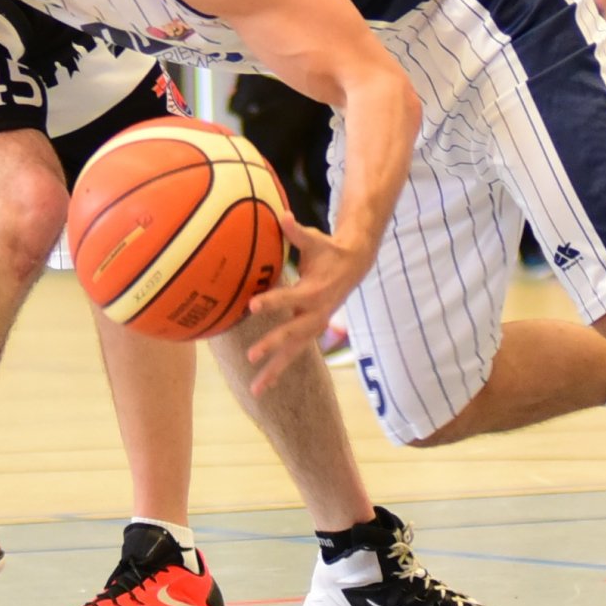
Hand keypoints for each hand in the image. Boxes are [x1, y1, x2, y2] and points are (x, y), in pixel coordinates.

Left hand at [242, 212, 369, 395]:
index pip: (290, 298)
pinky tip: (262, 386)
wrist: (354, 267)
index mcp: (314, 291)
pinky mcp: (310, 332)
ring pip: (293, 352)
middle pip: (292, 333)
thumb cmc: (328, 250)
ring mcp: (314, 326)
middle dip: (272, 345)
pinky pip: (294, 354)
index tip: (252, 307)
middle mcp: (315, 313)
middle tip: (251, 356)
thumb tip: (282, 215)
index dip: (272, 302)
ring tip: (256, 391)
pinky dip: (279, 370)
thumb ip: (296, 231)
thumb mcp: (315, 240)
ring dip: (275, 371)